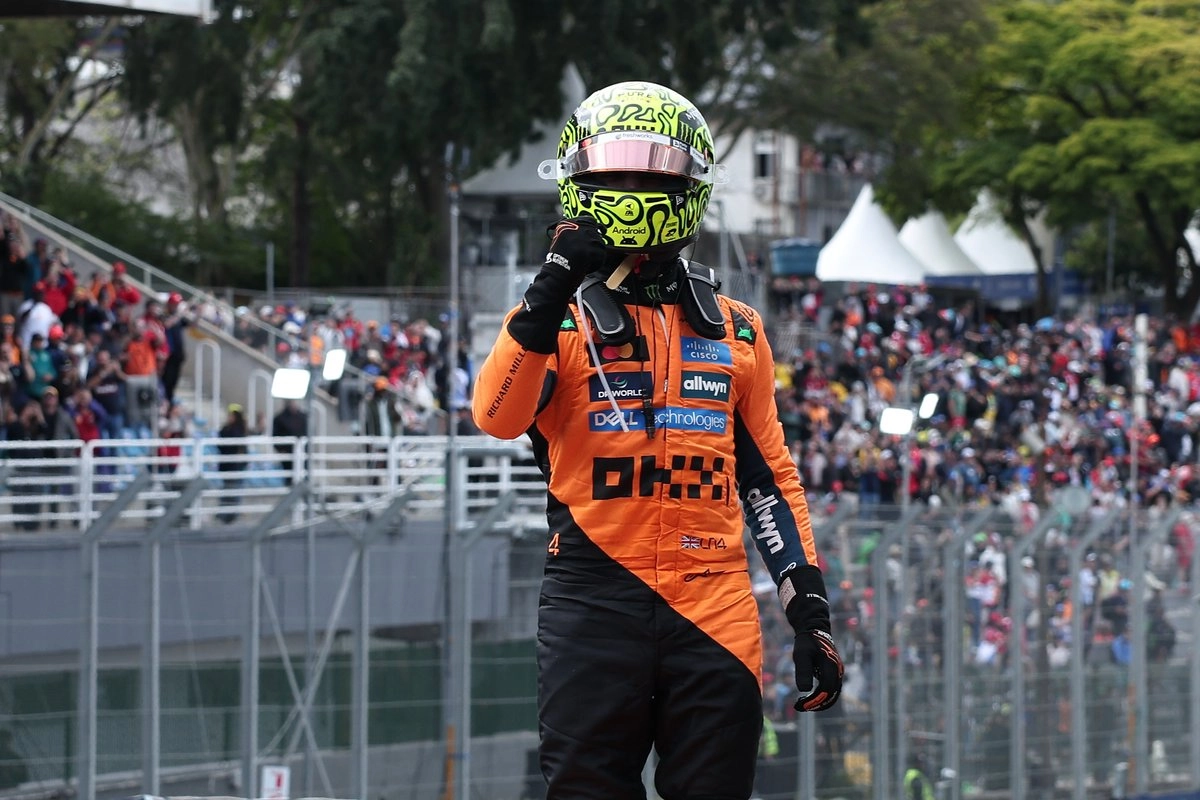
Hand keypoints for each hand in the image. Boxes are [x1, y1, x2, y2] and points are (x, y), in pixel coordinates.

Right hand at [508, 216, 607, 353]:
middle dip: (593, 247)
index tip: (589, 241)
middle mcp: (577, 229)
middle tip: (583, 257)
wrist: (556, 276)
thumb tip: (589, 229)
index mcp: (568, 225)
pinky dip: (596, 264)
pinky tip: (585, 267)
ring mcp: (585, 239)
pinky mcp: (592, 249)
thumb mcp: (562, 241)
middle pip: (596, 235)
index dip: (591, 232)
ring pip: (600, 246)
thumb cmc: (557, 263)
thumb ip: (574, 234)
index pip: (589, 220)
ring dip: (595, 256)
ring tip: (583, 262)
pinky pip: (601, 256)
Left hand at [792, 629, 843, 711]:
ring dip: (819, 702)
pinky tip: (808, 698)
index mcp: (831, 666)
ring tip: (803, 705)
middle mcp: (838, 671)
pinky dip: (821, 696)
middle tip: (799, 707)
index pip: (825, 690)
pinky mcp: (833, 673)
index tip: (799, 705)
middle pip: (831, 695)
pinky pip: (830, 689)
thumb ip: (803, 671)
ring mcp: (837, 672)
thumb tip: (804, 690)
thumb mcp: (801, 655)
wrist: (814, 628)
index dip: (814, 700)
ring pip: (832, 693)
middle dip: (816, 704)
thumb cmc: (806, 641)